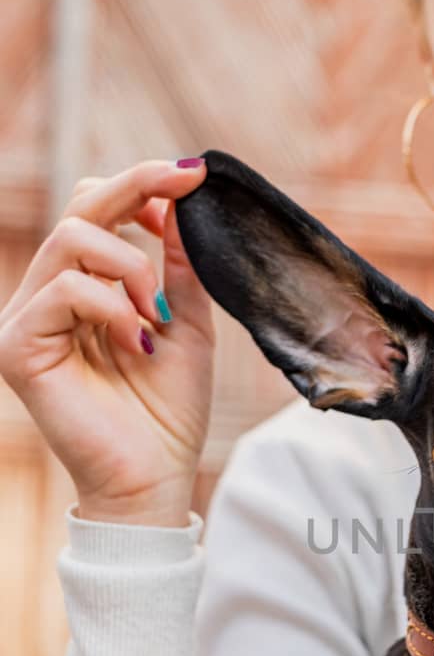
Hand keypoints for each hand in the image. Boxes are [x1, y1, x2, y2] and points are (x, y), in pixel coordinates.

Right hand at [0, 158, 215, 523]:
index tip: (194, 174)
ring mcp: (25, 319)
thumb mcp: (186, 326)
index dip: (141, 184)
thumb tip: (180, 200)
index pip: (96, 211)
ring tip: (154, 315)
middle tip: (185, 184)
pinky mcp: (15, 346)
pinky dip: (110, 307)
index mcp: (83, 288)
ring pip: (71, 241)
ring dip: (130, 266)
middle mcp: (45, 297)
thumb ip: (178, 268)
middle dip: (136, 189)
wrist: (155, 480)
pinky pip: (63, 291)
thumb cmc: (168, 414)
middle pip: (78, 209)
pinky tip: (134, 342)